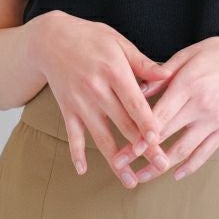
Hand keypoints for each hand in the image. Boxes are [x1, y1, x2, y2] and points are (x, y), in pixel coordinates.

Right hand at [26, 11, 173, 188]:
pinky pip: (73, 135)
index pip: (135, 103)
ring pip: (101, 137)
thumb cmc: (90, 37)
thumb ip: (142, 63)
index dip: (147, 123)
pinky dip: (76, 154)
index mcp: (113, 71)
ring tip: (131, 181)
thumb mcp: (118, 42)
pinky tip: (83, 171)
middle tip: (160, 166)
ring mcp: (80, 102)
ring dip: (116, 162)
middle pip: (123, 124)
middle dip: (142, 148)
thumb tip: (168, 74)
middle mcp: (97, 90)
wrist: (49, 38)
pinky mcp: (67, 109)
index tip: (160, 140)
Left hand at [110, 34, 218, 183]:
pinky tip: (175, 174)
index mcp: (188, 83)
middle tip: (120, 164)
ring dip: (161, 166)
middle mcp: (201, 105)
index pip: (158, 113)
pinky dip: (190, 166)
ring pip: (183, 150)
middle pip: (166, 134)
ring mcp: (214, 120)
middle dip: (141, 152)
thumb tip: (139, 88)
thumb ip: (164, 72)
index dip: (138, 132)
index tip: (122, 144)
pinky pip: (206, 153)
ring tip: (142, 177)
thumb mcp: (191, 53)